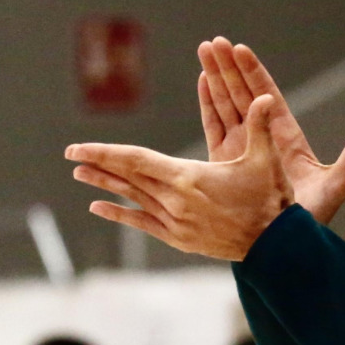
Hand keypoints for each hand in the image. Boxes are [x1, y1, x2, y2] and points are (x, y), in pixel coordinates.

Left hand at [68, 95, 293, 260]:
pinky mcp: (179, 238)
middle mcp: (175, 201)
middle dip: (98, 164)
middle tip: (70, 153)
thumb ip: (260, 127)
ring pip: (132, 198)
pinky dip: (119, 214)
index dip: (105, 152)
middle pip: (128, 178)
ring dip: (105, 185)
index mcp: (189, 178)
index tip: (79, 147)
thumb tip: (264, 98)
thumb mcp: (266, 161)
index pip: (137, 160)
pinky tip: (98, 207)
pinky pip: (142, 223)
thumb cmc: (271, 201)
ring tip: (79, 173)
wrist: (274, 247)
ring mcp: (175, 222)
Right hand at [197, 37, 344, 223]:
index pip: (268, 96)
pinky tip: (201, 82)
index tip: (241, 50)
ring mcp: (242, 149)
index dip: (254, 72)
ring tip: (204, 51)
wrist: (283, 246)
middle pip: (243, 94)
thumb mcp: (337, 183)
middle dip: (228, 67)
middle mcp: (262, 138)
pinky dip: (206, 104)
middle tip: (215, 42)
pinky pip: (213, 127)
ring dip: (214, 78)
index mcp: (286, 137)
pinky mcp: (225, 163)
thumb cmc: (311, 219)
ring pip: (226, 105)